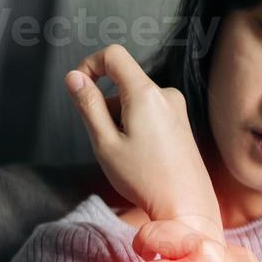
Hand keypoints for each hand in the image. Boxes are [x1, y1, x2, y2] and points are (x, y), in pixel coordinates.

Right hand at [66, 44, 218, 228]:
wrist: (187, 207)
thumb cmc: (146, 180)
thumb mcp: (105, 142)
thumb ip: (88, 105)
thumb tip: (74, 77)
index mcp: (146, 94)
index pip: (114, 54)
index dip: (90, 64)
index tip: (79, 88)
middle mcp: (166, 95)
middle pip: (122, 83)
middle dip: (105, 107)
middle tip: (109, 144)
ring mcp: (177, 109)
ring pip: (133, 101)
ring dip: (120, 121)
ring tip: (129, 155)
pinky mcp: (181, 122)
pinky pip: (149, 113)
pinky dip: (135, 127)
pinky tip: (142, 156)